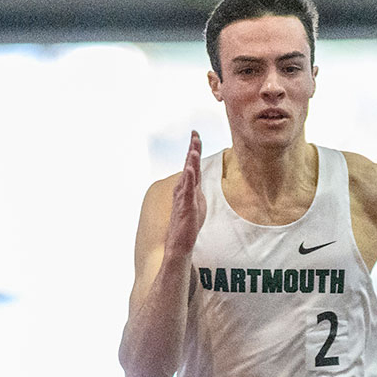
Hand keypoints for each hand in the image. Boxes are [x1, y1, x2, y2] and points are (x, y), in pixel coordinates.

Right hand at [164, 131, 205, 257]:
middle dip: (192, 149)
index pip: (192, 165)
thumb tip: (196, 179)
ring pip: (188, 175)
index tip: (195, 134)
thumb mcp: (197, 202)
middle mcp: (182, 189)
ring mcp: (183, 197)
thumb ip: (196, 189)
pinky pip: (188, 190)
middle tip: (195, 134)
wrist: (180, 243)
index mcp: (187, 187)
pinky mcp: (185, 206)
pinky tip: (191, 169)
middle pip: (189, 166)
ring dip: (190, 161)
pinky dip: (189, 178)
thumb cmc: (188, 224)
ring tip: (193, 148)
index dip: (193, 149)